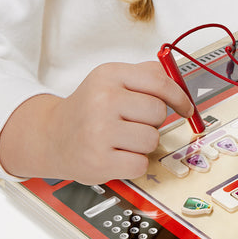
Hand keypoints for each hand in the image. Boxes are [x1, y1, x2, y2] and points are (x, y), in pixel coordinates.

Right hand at [0, 61, 193, 182]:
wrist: (52, 136)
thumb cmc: (88, 109)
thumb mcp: (111, 80)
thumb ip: (145, 76)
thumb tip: (180, 83)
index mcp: (109, 75)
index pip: (159, 82)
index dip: (179, 97)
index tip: (185, 108)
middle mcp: (103, 100)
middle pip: (158, 112)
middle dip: (152, 121)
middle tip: (131, 123)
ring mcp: (100, 131)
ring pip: (152, 139)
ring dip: (143, 143)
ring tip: (121, 139)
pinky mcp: (99, 161)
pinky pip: (141, 164)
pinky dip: (134, 163)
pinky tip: (116, 154)